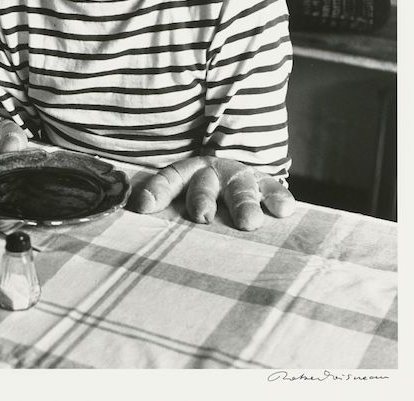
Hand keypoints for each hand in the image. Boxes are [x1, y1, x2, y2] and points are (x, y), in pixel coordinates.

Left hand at [131, 156, 295, 230]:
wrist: (232, 171)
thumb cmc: (199, 201)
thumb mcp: (180, 203)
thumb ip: (163, 221)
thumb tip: (133, 245)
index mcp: (185, 177)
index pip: (167, 180)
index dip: (156, 192)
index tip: (144, 207)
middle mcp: (211, 175)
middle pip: (203, 185)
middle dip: (202, 199)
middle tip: (202, 217)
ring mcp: (239, 178)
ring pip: (239, 188)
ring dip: (243, 203)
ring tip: (249, 222)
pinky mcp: (264, 184)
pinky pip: (272, 188)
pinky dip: (277, 198)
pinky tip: (283, 210)